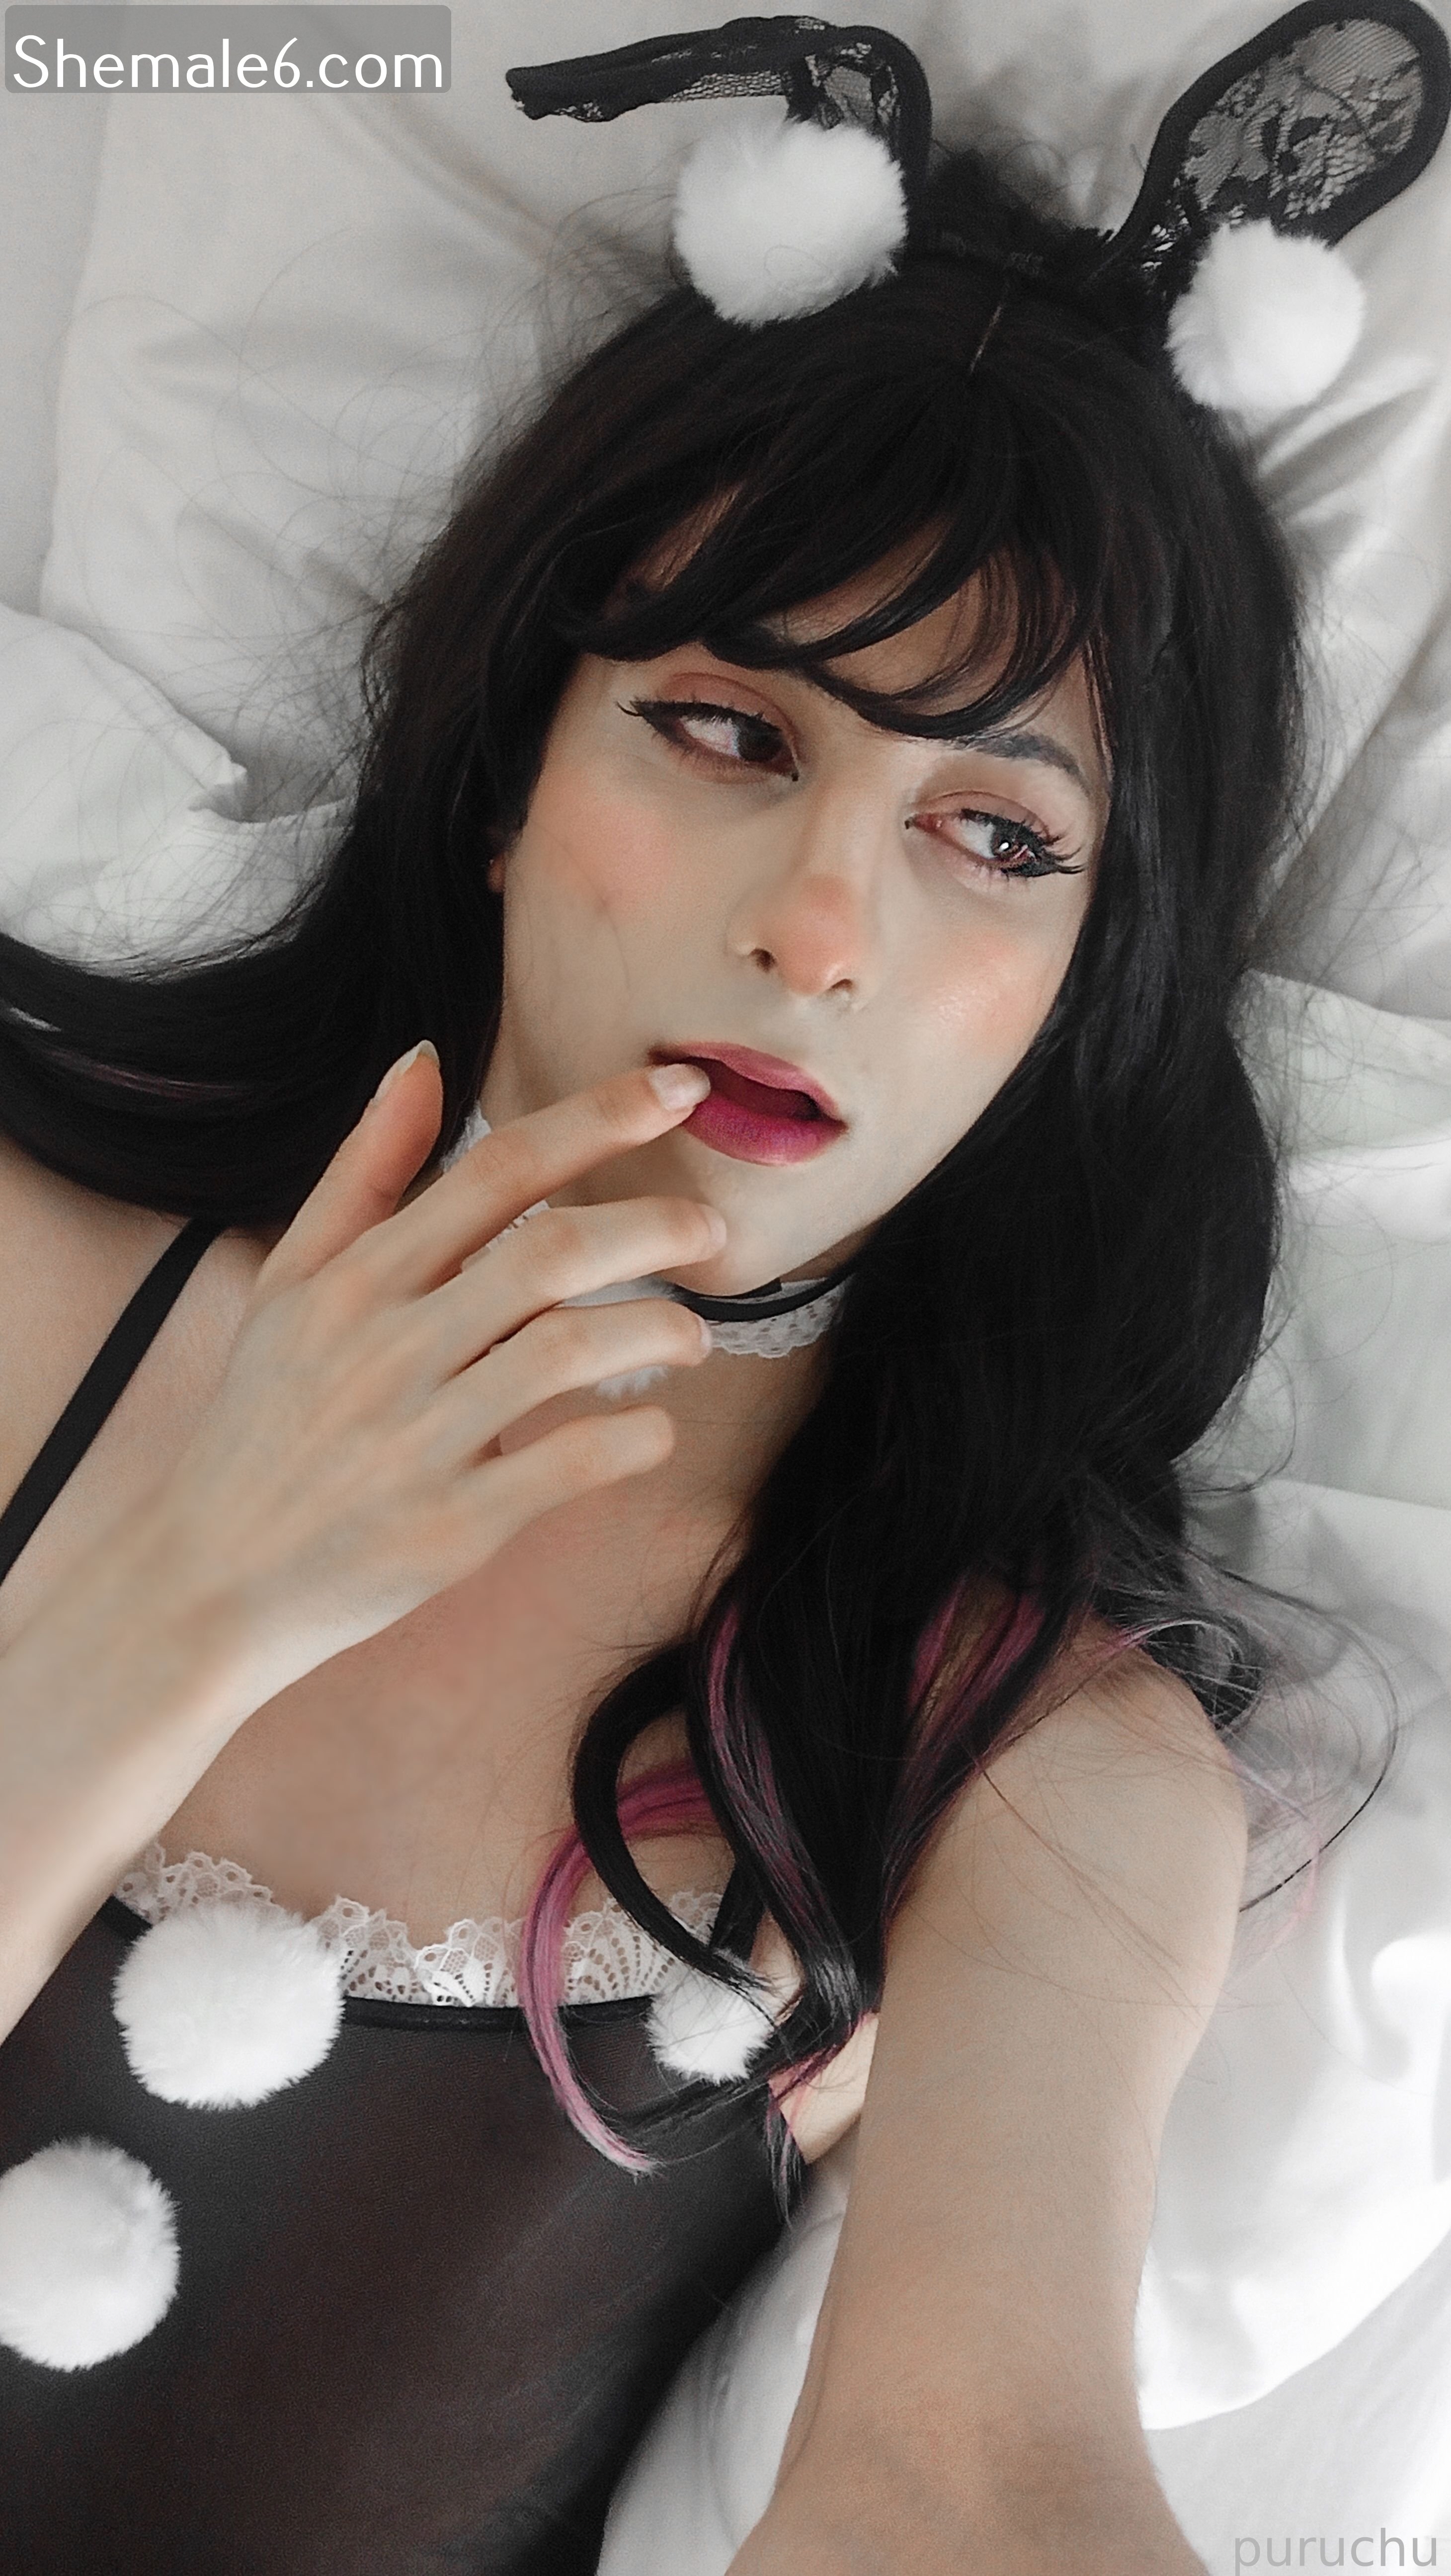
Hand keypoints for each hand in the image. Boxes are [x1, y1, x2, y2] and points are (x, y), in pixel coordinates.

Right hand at [142, 1049, 721, 1704]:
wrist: (210, 1578)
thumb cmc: (264, 1420)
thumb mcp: (292, 1283)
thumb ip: (366, 1171)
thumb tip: (422, 1057)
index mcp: (358, 1279)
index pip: (497, 1169)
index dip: (598, 1118)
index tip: (678, 1087)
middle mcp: (389, 1347)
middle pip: (552, 1252)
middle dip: (656, 1225)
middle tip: (712, 1231)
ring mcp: (421, 1438)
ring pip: (571, 1350)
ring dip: (659, 1330)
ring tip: (692, 1336)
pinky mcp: (452, 1525)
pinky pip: (570, 1464)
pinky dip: (634, 1439)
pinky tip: (652, 1430)